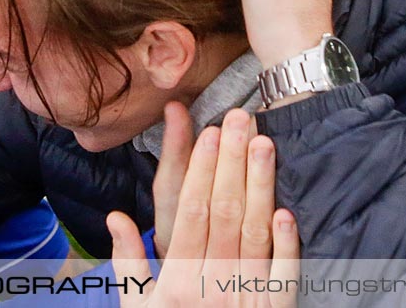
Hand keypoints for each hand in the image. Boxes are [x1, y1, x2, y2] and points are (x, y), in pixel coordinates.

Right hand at [114, 108, 298, 306]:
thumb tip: (117, 216)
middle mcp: (212, 288)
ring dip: (262, 186)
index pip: (191, 214)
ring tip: (265, 143)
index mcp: (177, 283)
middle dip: (232, 161)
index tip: (208, 132)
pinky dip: (288, 244)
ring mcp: (246, 302)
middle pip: (225, 213)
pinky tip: (288, 210)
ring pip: (256, 234)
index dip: (201, 170)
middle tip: (240, 117)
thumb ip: (128, 263)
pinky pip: (285, 276)